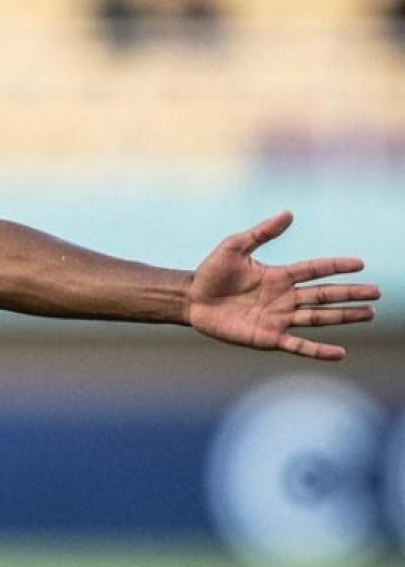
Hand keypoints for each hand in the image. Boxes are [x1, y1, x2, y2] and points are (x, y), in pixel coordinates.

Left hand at [187, 211, 379, 360]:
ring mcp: (278, 318)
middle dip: (350, 294)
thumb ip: (261, 233)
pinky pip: (299, 345)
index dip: (336, 266)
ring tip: (369, 314)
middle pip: (324, 295)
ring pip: (318, 317)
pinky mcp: (268, 338)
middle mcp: (284, 297)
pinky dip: (318, 350)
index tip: (360, 264)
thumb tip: (289, 213)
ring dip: (344, 316)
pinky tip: (339, 353)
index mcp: (279, 276)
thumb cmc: (211, 273)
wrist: (191, 300)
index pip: (315, 269)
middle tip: (376, 293)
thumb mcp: (234, 247)